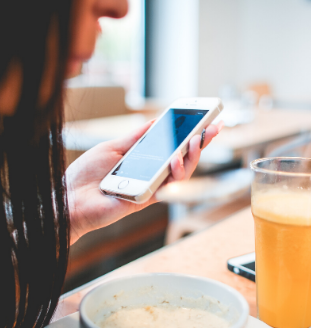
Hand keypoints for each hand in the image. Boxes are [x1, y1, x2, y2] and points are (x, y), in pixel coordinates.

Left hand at [66, 120, 222, 243]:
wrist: (70, 198)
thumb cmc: (87, 174)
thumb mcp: (112, 148)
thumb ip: (136, 138)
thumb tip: (155, 122)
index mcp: (144, 160)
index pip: (172, 146)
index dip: (190, 135)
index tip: (205, 120)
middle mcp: (151, 173)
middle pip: (183, 159)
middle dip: (200, 143)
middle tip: (213, 127)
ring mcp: (151, 187)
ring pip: (182, 173)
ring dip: (192, 155)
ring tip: (195, 140)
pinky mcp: (148, 198)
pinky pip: (168, 186)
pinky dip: (175, 171)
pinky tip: (175, 157)